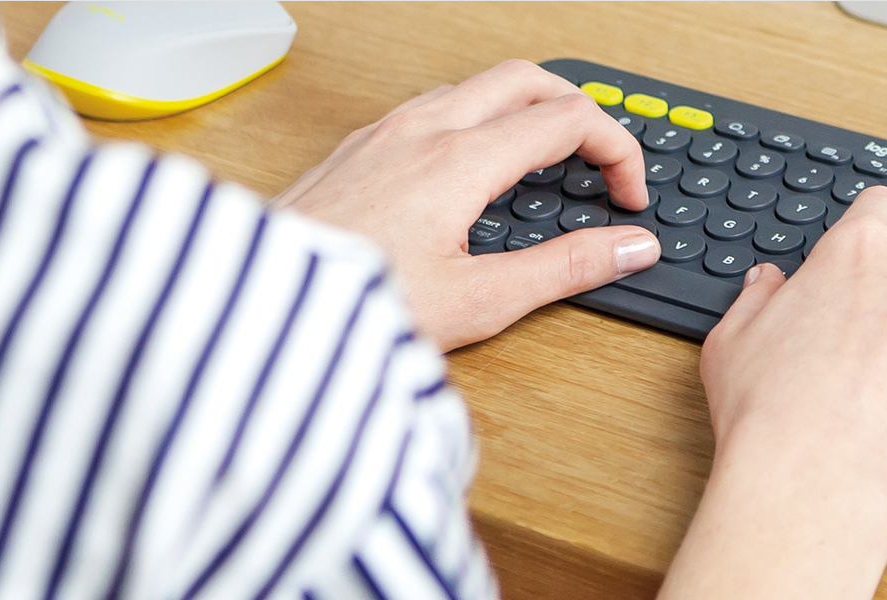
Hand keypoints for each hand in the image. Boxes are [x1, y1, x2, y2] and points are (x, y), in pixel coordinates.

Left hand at [279, 60, 658, 349]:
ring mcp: (384, 132)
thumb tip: (628, 248)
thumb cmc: (351, 309)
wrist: (258, 313)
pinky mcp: (357, 148)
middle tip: (600, 163)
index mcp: (459, 160)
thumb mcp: (479, 300)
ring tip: (545, 165)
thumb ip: (565, 269)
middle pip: (528, 79)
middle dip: (579, 112)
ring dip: (526, 111)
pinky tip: (473, 173)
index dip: (617, 153)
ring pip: (477, 86)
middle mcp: (421, 130)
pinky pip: (433, 106)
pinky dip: (478, 121)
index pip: (569, 120)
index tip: (626, 200)